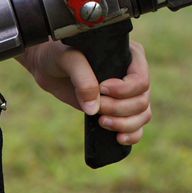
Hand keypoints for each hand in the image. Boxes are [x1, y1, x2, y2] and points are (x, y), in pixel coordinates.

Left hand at [18, 40, 151, 144]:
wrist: (47, 67)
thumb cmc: (59, 54)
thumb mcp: (69, 59)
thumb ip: (83, 79)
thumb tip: (94, 108)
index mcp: (130, 55)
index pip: (141, 79)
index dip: (124, 90)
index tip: (102, 89)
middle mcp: (133, 75)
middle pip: (142, 100)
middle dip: (119, 109)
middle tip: (96, 108)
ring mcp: (127, 94)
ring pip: (143, 115)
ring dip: (125, 123)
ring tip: (102, 122)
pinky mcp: (118, 109)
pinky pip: (137, 126)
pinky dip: (131, 134)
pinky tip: (118, 138)